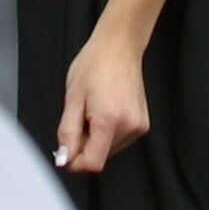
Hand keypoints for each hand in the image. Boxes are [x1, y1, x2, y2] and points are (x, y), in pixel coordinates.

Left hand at [54, 27, 150, 172]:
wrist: (118, 47)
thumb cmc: (95, 64)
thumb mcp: (72, 98)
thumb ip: (67, 133)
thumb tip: (65, 159)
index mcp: (110, 119)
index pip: (94, 162)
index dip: (75, 162)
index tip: (66, 151)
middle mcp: (129, 125)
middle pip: (101, 156)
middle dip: (84, 145)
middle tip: (80, 118)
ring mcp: (138, 125)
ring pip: (109, 150)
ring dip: (96, 138)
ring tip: (94, 110)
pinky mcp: (143, 124)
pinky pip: (119, 140)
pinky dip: (107, 132)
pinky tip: (105, 110)